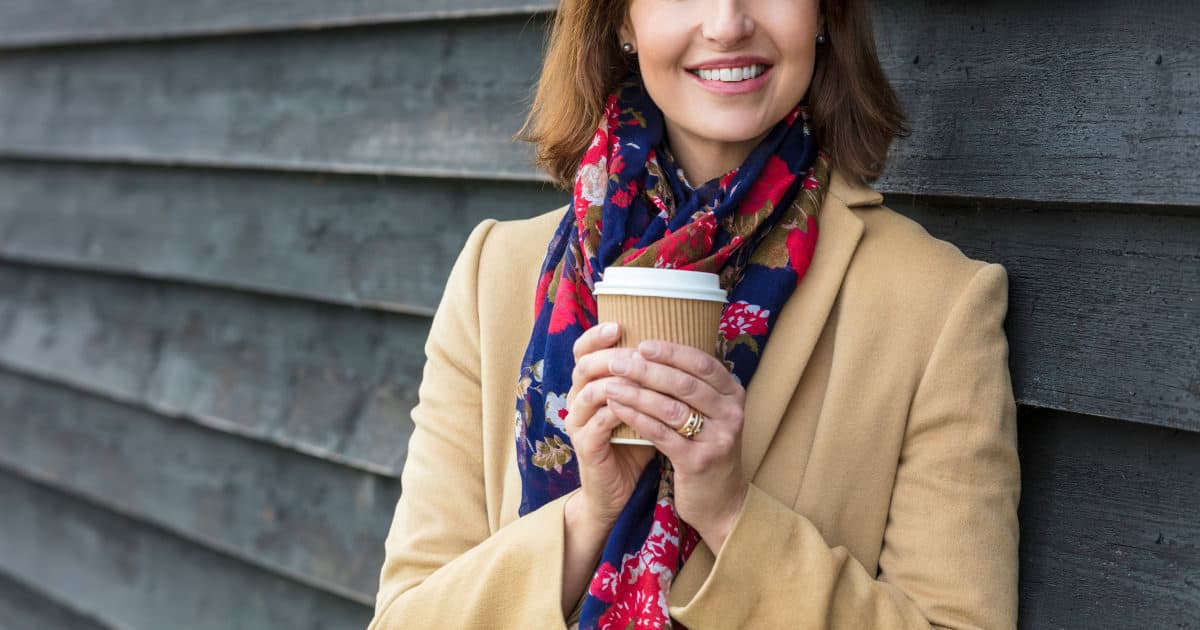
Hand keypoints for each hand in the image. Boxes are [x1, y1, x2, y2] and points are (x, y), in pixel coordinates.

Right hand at [563, 322, 658, 529]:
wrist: (619, 491)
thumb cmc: (634, 445)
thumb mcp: (643, 407)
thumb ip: (650, 382)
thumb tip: (682, 350)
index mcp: (589, 386)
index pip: (582, 351)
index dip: (596, 336)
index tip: (619, 325)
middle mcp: (577, 400)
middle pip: (585, 365)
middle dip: (614, 355)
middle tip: (639, 351)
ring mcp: (578, 423)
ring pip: (591, 391)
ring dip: (620, 381)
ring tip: (644, 375)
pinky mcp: (585, 446)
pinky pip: (600, 422)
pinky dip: (621, 411)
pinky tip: (641, 407)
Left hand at [602, 340, 749, 549]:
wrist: (720, 501)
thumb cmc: (706, 449)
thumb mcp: (710, 414)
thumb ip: (694, 386)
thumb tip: (655, 351)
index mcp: (734, 395)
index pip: (702, 364)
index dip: (671, 352)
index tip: (642, 344)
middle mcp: (731, 414)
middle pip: (684, 383)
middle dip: (647, 370)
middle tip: (617, 361)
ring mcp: (717, 438)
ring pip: (670, 407)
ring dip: (636, 393)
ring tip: (610, 384)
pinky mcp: (698, 461)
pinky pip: (661, 433)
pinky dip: (636, 418)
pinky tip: (617, 409)